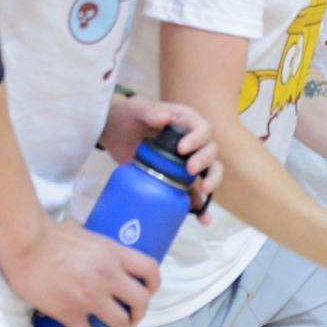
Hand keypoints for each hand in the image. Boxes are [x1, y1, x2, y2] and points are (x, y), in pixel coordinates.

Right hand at [0, 215, 159, 326]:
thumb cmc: (52, 234)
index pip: (150, 269)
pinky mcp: (70, 312)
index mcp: (115, 254)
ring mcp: (91, 296)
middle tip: (133, 318)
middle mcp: (109, 276)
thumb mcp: (87, 232)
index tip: (149, 291)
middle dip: (140, 312)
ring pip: (119, 322)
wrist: (27, 245)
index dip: (154, 283)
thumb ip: (96, 244)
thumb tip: (93, 244)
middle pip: (140, 300)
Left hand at [98, 94, 221, 220]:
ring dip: (212, 181)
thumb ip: (150, 110)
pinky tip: (202, 218)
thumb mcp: (137, 108)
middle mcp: (192, 141)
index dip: (198, 139)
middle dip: (205, 161)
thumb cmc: (128, 114)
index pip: (203, 129)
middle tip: (189, 170)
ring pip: (209, 171)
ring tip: (206, 191)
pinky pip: (193, 192)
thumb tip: (165, 117)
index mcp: (186, 121)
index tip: (182, 149)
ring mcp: (186, 161)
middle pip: (211, 150)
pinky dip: (200, 205)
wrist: (114, 132)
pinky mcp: (176, 179)